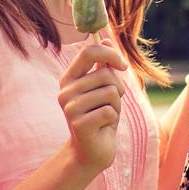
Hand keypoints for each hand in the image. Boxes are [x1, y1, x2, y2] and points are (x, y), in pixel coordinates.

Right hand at [58, 42, 126, 175]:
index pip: (89, 52)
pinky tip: (103, 127)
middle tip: (111, 104)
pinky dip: (113, 119)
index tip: (122, 66)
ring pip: (111, 92)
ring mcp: (70, 107)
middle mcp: (65, 91)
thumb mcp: (103, 88)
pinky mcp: (79, 124)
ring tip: (105, 116)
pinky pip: (110, 111)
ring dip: (116, 106)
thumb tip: (107, 37)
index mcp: (69, 78)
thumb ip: (104, 65)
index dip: (110, 54)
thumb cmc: (100, 116)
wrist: (91, 151)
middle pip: (106, 75)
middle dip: (118, 90)